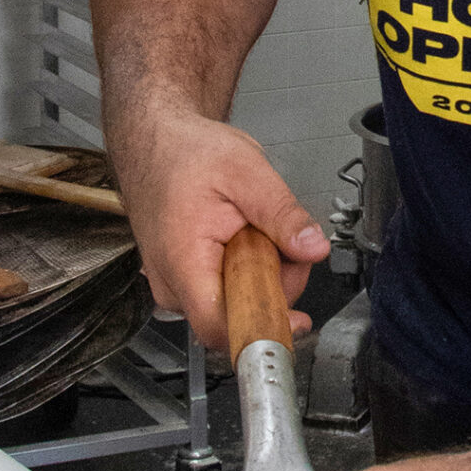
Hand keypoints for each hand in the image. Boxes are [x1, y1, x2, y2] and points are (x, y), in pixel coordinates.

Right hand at [110, 104, 327, 346]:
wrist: (156, 141)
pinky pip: (223, 291)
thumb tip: (314, 248)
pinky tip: (241, 239)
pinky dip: (244, 270)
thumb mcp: (247, 172)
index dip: (262, 329)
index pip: (219, 327)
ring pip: (232, 304)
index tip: (296, 320)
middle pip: (236, 315)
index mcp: (183, 261)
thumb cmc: (187, 153)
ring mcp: (174, 284)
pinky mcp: (182, 281)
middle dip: (273, 284)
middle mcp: (171, 283)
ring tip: (254, 229)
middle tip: (281, 239)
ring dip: (260, 275)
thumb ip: (283, 214)